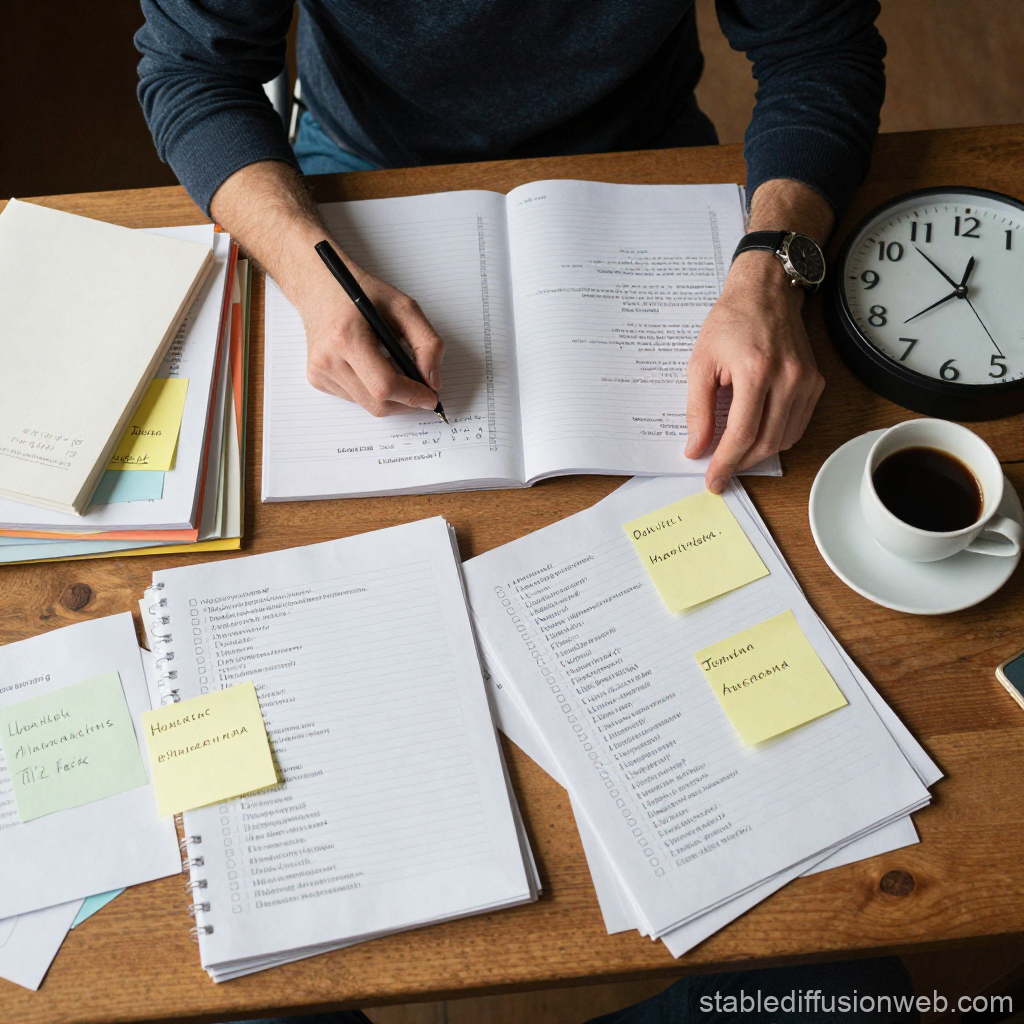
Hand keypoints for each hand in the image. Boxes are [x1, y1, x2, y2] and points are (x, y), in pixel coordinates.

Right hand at [300, 253, 444, 415]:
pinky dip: (373, 391)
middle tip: (423, 392)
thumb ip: (427, 343)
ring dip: (391, 397)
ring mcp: (319, 372)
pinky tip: (375, 368)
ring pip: (368, 405)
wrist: (320, 285)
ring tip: (398, 371)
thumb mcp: (404, 307)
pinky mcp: (317, 379)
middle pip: (377, 403)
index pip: (384, 386)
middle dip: (406, 402)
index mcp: (347, 338)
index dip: (413, 396)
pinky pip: (356, 399)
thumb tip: (433, 382)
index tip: (431, 397)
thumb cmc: (361, 292)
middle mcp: (328, 359)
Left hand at [684, 251, 824, 491]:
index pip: (742, 434)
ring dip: (758, 454)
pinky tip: (756, 436)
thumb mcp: (701, 362)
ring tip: (734, 454)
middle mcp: (788, 379)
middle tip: (720, 473)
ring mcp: (806, 382)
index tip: (713, 480)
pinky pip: (796, 425)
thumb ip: (698, 409)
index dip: (725, 462)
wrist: (766, 290)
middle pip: (766, 443)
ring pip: (784, 439)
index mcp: (756, 371)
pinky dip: (776, 438)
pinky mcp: (815, 383)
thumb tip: (696, 448)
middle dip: (740, 464)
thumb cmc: (731, 321)